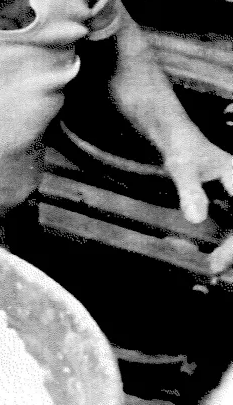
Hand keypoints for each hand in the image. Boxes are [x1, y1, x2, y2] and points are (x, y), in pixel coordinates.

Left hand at [162, 133, 232, 275]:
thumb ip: (189, 190)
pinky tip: (217, 255)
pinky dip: (228, 242)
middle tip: (214, 268)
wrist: (177, 136)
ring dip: (231, 247)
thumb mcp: (181, 166)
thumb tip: (196, 219)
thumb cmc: (181, 147)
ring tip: (215, 266)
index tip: (219, 260)